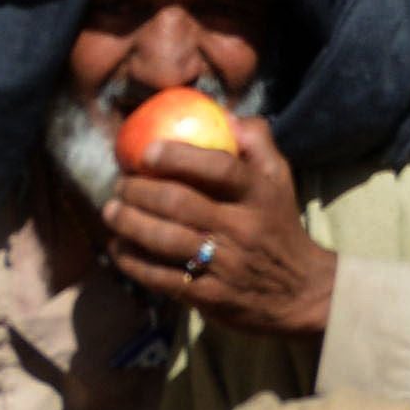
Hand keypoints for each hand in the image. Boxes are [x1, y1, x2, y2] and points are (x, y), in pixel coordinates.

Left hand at [100, 115, 337, 340]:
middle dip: (140, 191)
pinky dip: (132, 261)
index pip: (221, 168)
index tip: (149, 151)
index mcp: (260, 194)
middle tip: (120, 184)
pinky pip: (160, 276)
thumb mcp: (280, 178)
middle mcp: (242, 227)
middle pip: (180, 204)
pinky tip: (118, 247)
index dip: (181, 157)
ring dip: (129, 223)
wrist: (299, 290)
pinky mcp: (208, 296)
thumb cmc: (279, 224)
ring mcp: (224, 264)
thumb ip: (257, 141)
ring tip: (111, 211)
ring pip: (164, 240)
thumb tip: (222, 114)